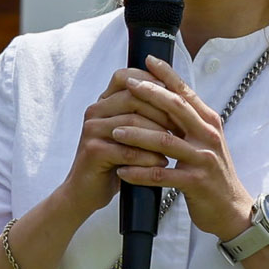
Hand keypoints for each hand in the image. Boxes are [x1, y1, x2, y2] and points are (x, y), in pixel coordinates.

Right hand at [66, 69, 195, 218]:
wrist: (85, 191)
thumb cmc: (113, 161)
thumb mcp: (127, 134)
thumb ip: (142, 114)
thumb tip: (177, 97)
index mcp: (103, 103)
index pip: (125, 77)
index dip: (151, 82)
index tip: (176, 96)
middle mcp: (95, 111)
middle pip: (133, 98)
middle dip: (162, 111)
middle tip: (183, 125)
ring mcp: (91, 130)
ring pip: (132, 124)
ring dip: (158, 136)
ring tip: (175, 147)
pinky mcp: (93, 151)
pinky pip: (127, 150)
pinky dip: (148, 157)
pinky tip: (161, 163)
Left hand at [103, 58, 255, 240]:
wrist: (232, 210)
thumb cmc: (213, 175)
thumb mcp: (206, 143)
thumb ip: (190, 123)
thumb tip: (167, 98)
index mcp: (209, 124)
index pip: (186, 93)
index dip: (167, 75)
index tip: (147, 60)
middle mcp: (208, 136)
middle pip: (176, 108)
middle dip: (149, 94)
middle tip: (127, 86)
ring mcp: (202, 159)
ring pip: (164, 140)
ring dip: (137, 135)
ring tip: (114, 132)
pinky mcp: (195, 182)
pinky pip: (161, 175)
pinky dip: (139, 172)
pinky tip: (121, 171)